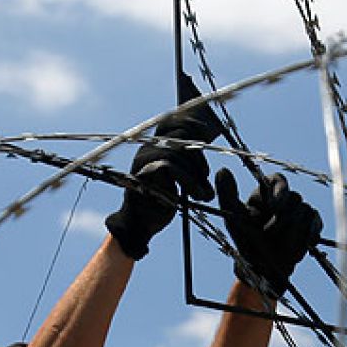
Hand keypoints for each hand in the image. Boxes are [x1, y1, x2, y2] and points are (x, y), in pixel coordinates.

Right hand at [105, 76, 220, 259]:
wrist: (140, 224)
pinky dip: (189, 182)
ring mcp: (144, 159)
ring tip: (204, 193)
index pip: (171, 122)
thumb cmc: (161, 200)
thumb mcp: (178, 177)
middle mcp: (147, 148)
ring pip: (178, 152)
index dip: (189, 122)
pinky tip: (198, 196)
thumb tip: (204, 141)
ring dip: (197, 173)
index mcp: (154, 145)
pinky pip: (171, 166)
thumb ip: (187, 160)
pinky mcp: (144, 172)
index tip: (206, 130)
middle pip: (180, 136)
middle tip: (205, 177)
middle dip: (198, 157)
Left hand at [216, 169, 321, 296]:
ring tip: (279, 245)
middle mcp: (285, 199)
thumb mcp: (233, 219)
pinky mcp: (312, 224)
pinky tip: (302, 244)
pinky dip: (308, 235)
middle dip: (281, 221)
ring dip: (291, 232)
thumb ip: (227, 195)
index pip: (278, 179)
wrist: (263, 268)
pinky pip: (315, 224)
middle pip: (294, 199)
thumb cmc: (246, 241)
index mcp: (265, 193)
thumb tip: (222, 170)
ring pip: (305, 212)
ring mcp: (300, 211)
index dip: (280, 190)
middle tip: (268, 236)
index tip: (276, 206)